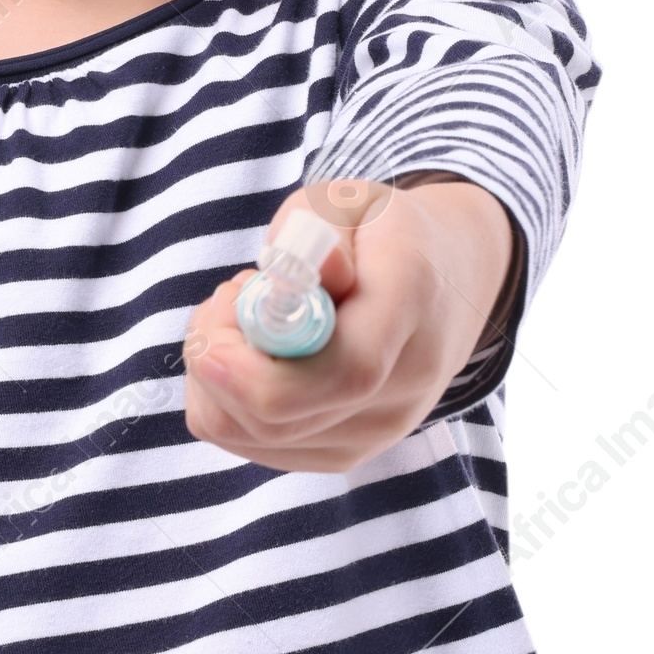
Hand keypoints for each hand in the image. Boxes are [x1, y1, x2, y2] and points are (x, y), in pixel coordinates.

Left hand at [181, 176, 515, 472]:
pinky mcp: (346, 453)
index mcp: (410, 305)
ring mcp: (378, 432)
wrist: (442, 286)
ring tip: (243, 319)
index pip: (343, 372)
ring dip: (217, 379)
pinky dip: (226, 401)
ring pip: (256, 437)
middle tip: (229, 298)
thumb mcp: (347, 200)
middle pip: (282, 416)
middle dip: (218, 359)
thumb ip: (314, 226)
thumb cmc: (377, 234)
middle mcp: (405, 386)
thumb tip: (285, 274)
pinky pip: (255, 445)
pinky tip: (251, 355)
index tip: (212, 328)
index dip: (259, 369)